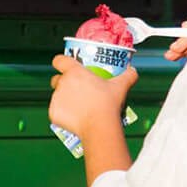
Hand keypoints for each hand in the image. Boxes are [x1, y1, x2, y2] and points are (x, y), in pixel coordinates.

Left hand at [49, 54, 136, 186]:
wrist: (99, 125)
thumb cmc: (108, 103)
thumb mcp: (121, 86)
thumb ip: (128, 75)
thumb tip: (133, 70)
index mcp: (75, 72)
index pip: (60, 60)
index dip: (61, 62)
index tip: (65, 66)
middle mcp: (62, 83)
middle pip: (56, 79)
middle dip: (62, 83)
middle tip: (76, 90)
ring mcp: (56, 98)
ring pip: (56, 96)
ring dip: (64, 99)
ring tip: (77, 107)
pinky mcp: (53, 113)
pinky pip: (56, 112)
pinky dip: (62, 114)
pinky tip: (72, 117)